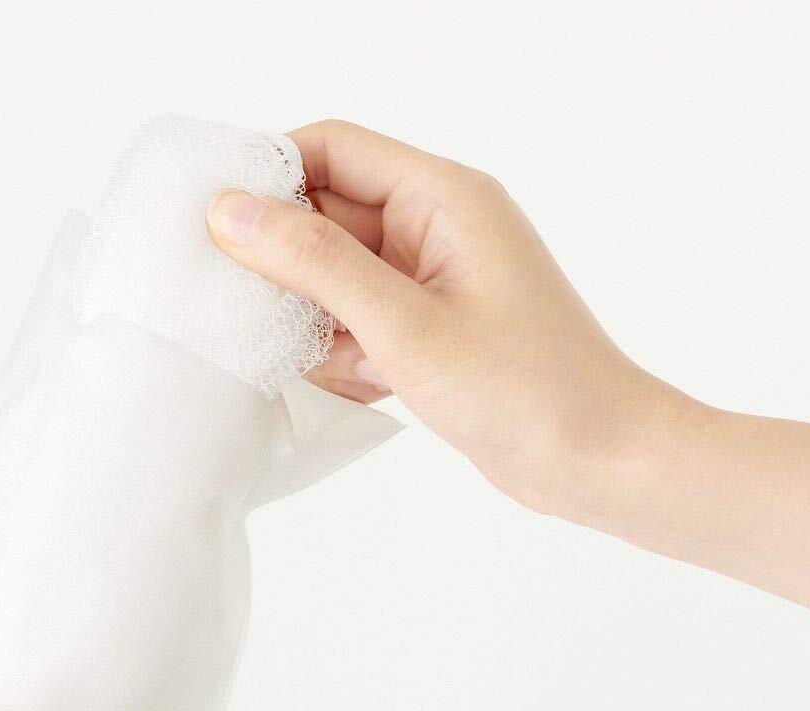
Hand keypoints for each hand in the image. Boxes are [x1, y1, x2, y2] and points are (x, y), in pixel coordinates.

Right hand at [208, 120, 809, 629]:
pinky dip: (345, 355)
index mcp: (442, 198)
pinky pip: (357, 323)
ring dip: (316, 321)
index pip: (332, 150)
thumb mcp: (405, 325)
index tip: (213, 222)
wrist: (596, 462)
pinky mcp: (428, 332)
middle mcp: (435, 229)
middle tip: (248, 309)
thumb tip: (234, 213)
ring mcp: (432, 283)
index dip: (268, 175)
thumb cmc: (525, 390)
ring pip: (335, 278)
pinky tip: (369, 387)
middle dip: (286, 264)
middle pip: (327, 216)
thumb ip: (316, 265)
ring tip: (340, 363)